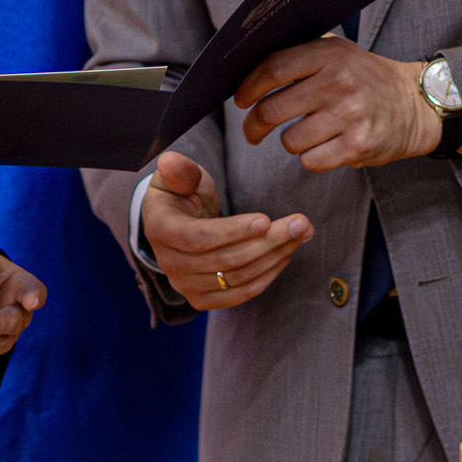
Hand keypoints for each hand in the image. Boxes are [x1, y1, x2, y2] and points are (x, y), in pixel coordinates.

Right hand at [139, 151, 311, 309]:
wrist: (176, 224)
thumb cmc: (181, 193)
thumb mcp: (178, 175)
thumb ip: (179, 170)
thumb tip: (171, 162)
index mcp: (160, 230)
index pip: (199, 238)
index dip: (233, 231)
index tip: (266, 219)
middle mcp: (169, 265)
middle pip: (226, 260)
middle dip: (268, 242)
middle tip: (300, 223)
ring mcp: (186, 286)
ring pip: (239, 278)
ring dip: (275, 257)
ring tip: (301, 234)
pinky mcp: (204, 300)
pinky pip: (243, 293)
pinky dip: (268, 274)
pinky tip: (287, 253)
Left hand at [232, 37, 439, 168]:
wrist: (415, 104)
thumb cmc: (364, 78)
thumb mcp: (337, 52)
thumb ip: (298, 55)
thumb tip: (245, 68)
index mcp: (330, 54)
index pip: (273, 68)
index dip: (248, 87)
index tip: (240, 99)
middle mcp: (339, 83)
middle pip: (273, 109)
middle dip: (254, 125)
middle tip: (252, 130)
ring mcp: (350, 116)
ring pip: (289, 140)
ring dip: (290, 141)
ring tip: (306, 133)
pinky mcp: (358, 147)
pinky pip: (310, 161)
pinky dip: (311, 158)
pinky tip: (324, 146)